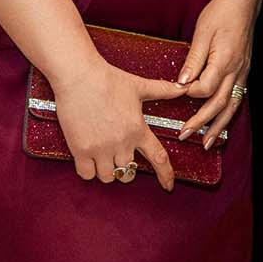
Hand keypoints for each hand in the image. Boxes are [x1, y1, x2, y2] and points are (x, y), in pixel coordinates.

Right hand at [53, 62, 182, 191]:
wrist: (79, 75)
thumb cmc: (108, 78)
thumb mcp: (139, 85)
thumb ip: (163, 90)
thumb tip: (184, 87)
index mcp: (137, 129)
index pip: (158, 158)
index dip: (165, 175)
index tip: (168, 186)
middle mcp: (121, 142)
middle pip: (129, 173)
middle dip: (127, 170)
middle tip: (121, 159)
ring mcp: (100, 148)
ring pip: (108, 176)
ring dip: (108, 171)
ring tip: (104, 158)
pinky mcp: (80, 149)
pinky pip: (87, 174)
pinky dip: (89, 171)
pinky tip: (89, 160)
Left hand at [177, 0, 255, 149]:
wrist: (244, 0)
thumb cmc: (223, 12)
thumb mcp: (202, 32)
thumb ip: (193, 60)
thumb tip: (182, 82)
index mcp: (224, 60)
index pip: (204, 88)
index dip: (189, 94)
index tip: (177, 94)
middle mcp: (236, 70)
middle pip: (219, 104)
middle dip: (202, 123)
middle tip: (186, 135)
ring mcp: (242, 72)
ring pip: (232, 105)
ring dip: (219, 126)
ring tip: (209, 142)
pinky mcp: (243, 70)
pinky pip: (238, 97)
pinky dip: (229, 113)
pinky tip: (222, 120)